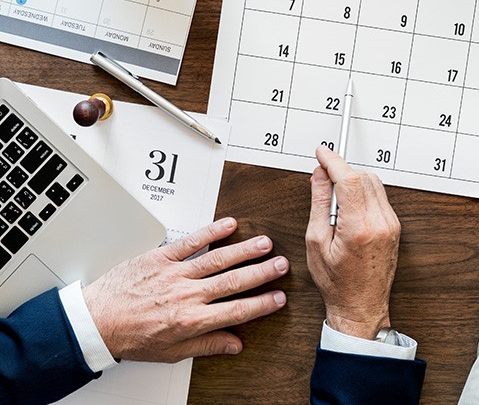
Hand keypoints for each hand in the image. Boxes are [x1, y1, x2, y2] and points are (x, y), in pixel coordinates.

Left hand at [82, 217, 288, 361]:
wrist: (96, 322)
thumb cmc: (130, 337)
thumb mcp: (170, 352)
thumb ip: (206, 346)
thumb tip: (234, 345)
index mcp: (191, 321)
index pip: (236, 311)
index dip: (261, 304)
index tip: (278, 298)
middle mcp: (187, 295)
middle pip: (234, 281)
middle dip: (262, 272)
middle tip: (282, 264)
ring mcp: (175, 274)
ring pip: (218, 259)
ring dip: (245, 250)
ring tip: (265, 243)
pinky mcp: (161, 258)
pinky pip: (191, 242)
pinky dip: (212, 232)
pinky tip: (229, 225)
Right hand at [305, 146, 400, 339]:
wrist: (361, 307)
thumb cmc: (336, 282)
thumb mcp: (316, 241)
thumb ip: (319, 203)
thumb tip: (319, 175)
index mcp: (359, 227)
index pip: (348, 178)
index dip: (333, 160)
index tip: (322, 152)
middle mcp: (380, 222)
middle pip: (363, 177)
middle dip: (342, 172)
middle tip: (323, 182)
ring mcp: (391, 224)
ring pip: (373, 183)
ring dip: (353, 182)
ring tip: (335, 203)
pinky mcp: (394, 226)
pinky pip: (379, 196)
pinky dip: (363, 193)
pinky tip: (349, 209)